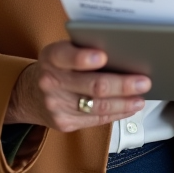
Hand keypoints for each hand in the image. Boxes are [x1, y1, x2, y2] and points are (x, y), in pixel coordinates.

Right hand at [5, 40, 149, 131]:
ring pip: (98, 106)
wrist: (30, 94)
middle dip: (122, 84)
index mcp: (52, 57)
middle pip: (92, 85)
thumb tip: (122, 52)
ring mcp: (57, 105)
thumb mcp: (62, 51)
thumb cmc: (57, 67)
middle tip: (143, 81)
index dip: (84, 57)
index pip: (66, 56)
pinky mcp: (64, 122)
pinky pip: (96, 119)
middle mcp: (51, 82)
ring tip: (141, 97)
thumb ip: (84, 50)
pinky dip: (117, 113)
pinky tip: (129, 107)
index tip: (103, 56)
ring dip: (124, 103)